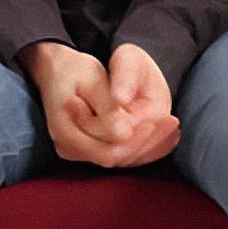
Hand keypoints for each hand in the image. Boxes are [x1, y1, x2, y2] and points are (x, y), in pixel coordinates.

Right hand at [24, 40, 179, 168]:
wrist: (54, 69)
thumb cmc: (73, 69)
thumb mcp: (91, 79)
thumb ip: (107, 107)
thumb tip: (125, 133)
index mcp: (66, 132)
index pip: (108, 150)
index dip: (136, 139)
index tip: (159, 121)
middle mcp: (69, 148)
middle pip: (115, 158)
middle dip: (146, 143)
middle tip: (172, 124)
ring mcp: (77, 151)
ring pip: (118, 159)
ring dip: (147, 146)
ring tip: (173, 130)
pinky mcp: (87, 147)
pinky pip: (116, 153)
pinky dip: (141, 147)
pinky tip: (164, 138)